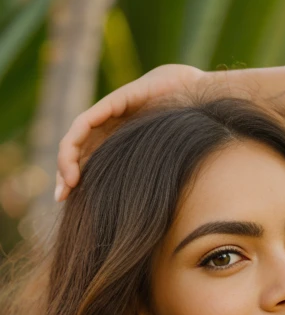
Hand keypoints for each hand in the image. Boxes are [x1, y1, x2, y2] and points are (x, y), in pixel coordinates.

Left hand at [54, 63, 205, 201]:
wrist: (192, 93)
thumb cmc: (183, 127)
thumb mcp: (161, 160)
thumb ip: (147, 179)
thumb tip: (147, 221)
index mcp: (117, 144)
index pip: (88, 163)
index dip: (77, 182)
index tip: (69, 204)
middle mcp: (108, 130)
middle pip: (77, 154)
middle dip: (65, 176)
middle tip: (62, 199)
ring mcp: (107, 116)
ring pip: (74, 139)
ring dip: (65, 162)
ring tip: (68, 185)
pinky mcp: (110, 104)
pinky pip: (83, 123)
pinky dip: (74, 143)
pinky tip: (71, 163)